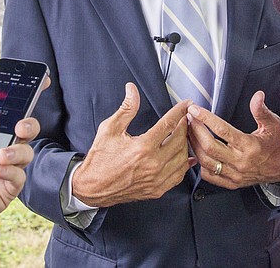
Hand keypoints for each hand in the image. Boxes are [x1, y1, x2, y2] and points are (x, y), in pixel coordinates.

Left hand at [0, 84, 40, 237]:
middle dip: (29, 124)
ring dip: (18, 150)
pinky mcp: (6, 190)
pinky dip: (10, 171)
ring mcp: (3, 170)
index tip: (39, 84)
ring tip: (0, 155)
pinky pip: (20, 177)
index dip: (25, 101)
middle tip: (19, 127)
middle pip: (26, 131)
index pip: (9, 114)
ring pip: (27, 153)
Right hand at [72, 83, 192, 207]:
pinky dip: (184, 163)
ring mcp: (157, 179)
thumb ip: (126, 108)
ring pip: (183, 158)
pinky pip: (178, 175)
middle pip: (180, 140)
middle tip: (186, 117)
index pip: (169, 124)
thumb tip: (132, 90)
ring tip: (184, 134)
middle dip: (186, 126)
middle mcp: (153, 164)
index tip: (186, 104)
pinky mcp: (157, 189)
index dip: (180, 111)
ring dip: (186, 144)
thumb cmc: (100, 159)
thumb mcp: (109, 129)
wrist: (92, 187)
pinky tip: (184, 155)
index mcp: (143, 147)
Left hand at [187, 91, 279, 188]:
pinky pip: (210, 175)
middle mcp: (240, 162)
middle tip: (189, 118)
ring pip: (206, 161)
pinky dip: (200, 163)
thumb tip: (257, 95)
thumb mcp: (273, 124)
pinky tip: (197, 151)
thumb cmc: (276, 144)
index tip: (195, 109)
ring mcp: (235, 174)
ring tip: (189, 132)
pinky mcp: (232, 183)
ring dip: (194, 145)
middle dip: (196, 130)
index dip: (206, 119)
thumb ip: (261, 110)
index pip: (222, 131)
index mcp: (250, 146)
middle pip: (209, 147)